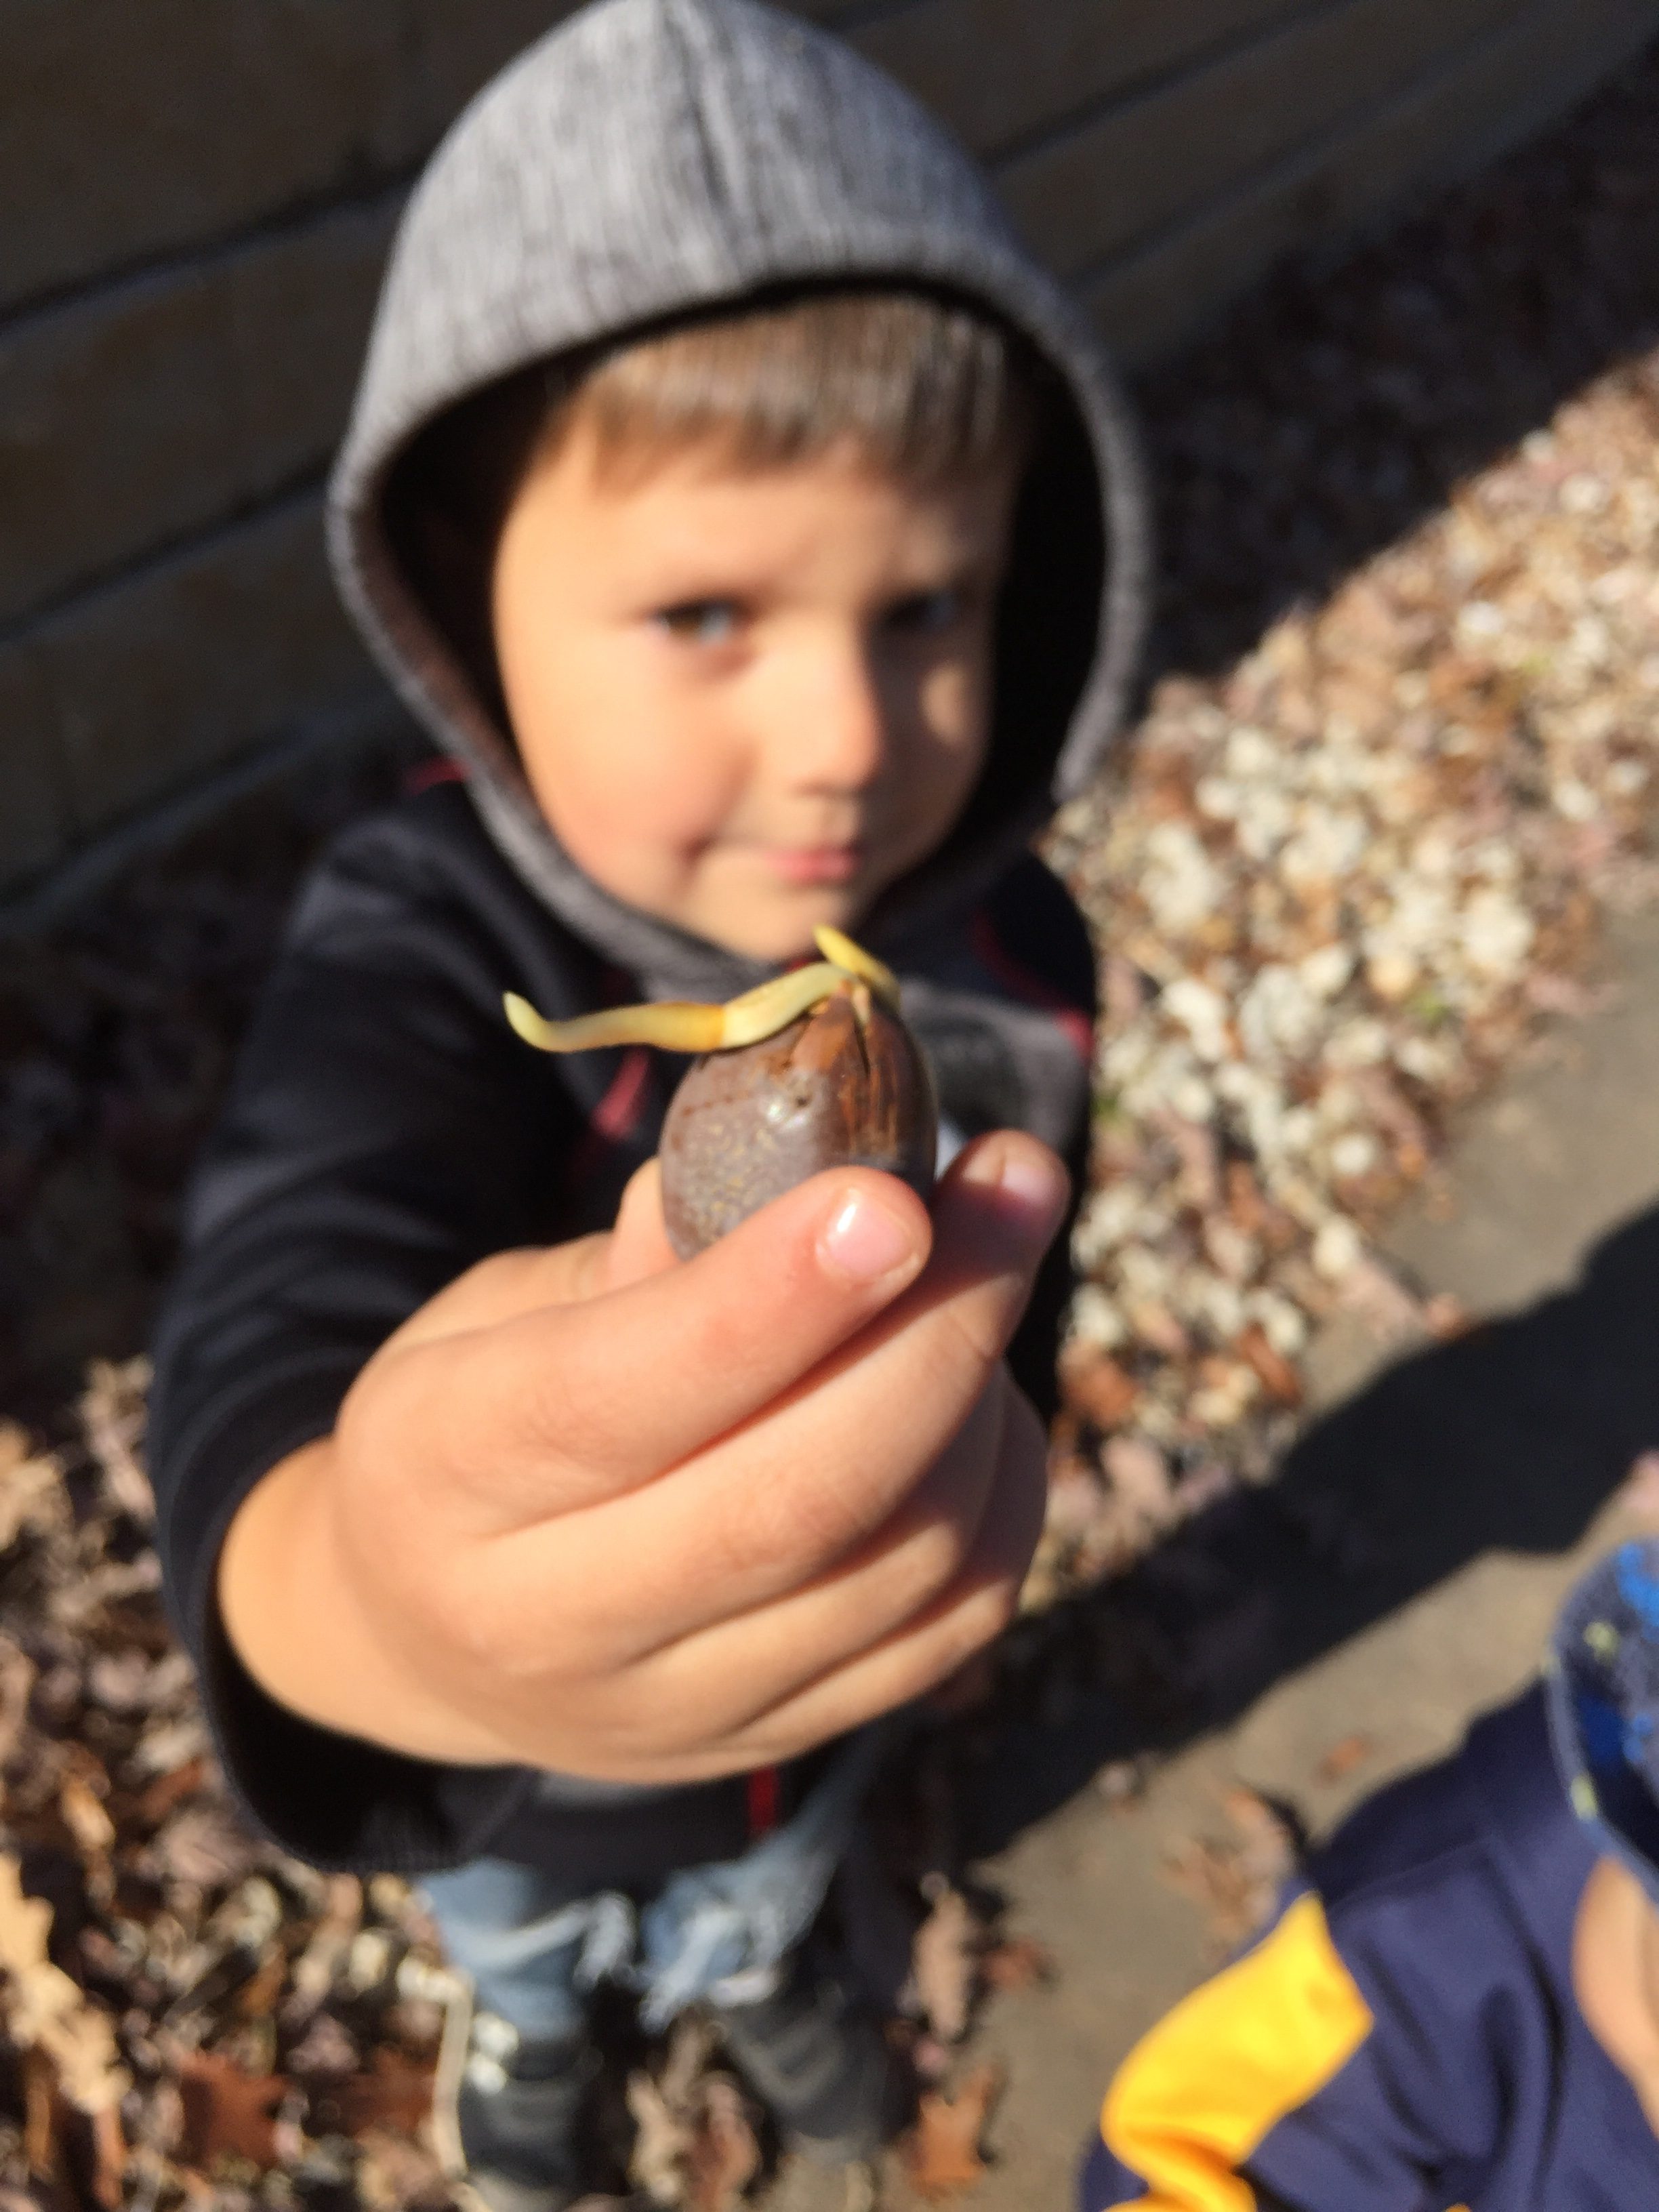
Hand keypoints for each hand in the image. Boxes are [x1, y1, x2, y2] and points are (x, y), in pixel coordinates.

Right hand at [218, 1131, 1066, 1781]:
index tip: (887, 1199)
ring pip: (897, 1566)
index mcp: (441, 1476)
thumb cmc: (482, 1420)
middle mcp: (547, 1623)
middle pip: (791, 1502)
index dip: (766, 1301)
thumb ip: (640, 1253)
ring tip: (988, 1272)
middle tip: (1012, 1190)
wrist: (435, 1640)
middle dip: (935, 1331)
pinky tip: (986, 1399)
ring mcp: (676, 1709)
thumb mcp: (501, 1309)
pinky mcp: (781, 1739)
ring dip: (983, 1399)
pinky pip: (950, 1624)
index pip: (612, 1398)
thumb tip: (810, 1177)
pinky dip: (1002, 1493)